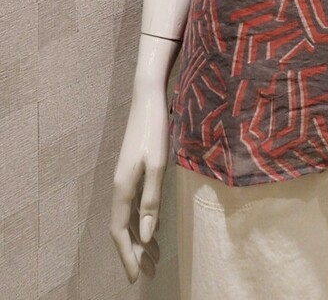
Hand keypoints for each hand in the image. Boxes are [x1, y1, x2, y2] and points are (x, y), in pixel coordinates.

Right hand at [110, 83, 170, 281]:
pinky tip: (155, 226)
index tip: (134, 277)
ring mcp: (125, 177)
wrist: (148, 99)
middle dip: (134, 251)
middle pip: (123, 227)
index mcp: (122, 188)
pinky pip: (134, 203)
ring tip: (155, 256)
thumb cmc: (155, 130)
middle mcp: (120, 186)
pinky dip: (143, 219)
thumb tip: (147, 236)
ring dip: (140, 237)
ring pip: (129, 216)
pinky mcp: (133, 170)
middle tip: (150, 271)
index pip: (120, 231)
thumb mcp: (158, 166)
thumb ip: (152, 200)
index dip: (126, 255)